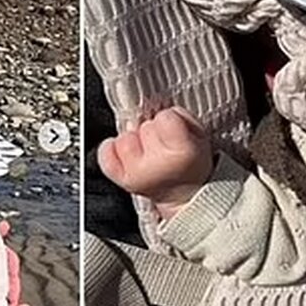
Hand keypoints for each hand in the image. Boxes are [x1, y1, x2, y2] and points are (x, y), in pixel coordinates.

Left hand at [97, 107, 213, 218]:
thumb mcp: (199, 136)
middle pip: (144, 126)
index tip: (174, 132)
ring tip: (147, 152)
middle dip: (152, 132)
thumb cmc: (190, 164)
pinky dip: (111, 150)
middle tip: (163, 146)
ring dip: (134, 141)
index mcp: (183, 153)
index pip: (165, 117)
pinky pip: (105, 153)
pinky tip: (127, 154)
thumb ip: (181, 117)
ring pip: (124, 138)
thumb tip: (156, 110)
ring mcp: (137, 173)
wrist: (182, 195)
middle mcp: (158, 165)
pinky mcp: (122, 180)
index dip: (169, 121)